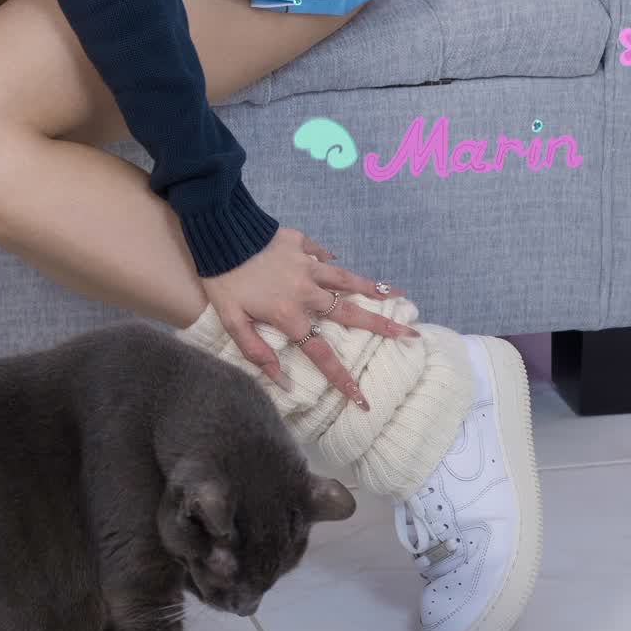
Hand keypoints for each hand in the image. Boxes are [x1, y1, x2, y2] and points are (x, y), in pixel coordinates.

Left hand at [199, 226, 421, 409]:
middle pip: (349, 313)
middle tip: (410, 334)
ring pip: (345, 279)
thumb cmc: (222, 280)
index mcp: (289, 314)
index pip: (321, 354)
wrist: (220, 231)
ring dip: (371, 288)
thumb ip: (256, 351)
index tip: (363, 400)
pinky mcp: (299, 242)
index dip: (342, 379)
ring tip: (397, 293)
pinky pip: (320, 253)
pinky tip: (337, 260)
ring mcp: (306, 264)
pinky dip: (328, 258)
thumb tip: (280, 380)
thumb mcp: (231, 321)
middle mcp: (306, 291)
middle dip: (381, 327)